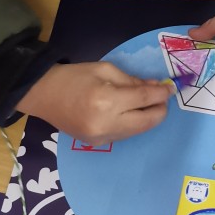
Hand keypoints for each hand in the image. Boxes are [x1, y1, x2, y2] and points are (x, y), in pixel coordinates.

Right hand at [17, 61, 173, 144]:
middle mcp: (106, 123)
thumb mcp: (105, 69)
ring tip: (149, 104)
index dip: (161, 94)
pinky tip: (133, 113)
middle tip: (163, 98)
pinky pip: (124, 135)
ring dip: (148, 118)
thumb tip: (156, 88)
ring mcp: (101, 138)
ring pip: (137, 131)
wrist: (44, 95)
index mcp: (107, 100)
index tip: (171, 88)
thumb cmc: (74, 76)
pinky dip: (133, 124)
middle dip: (160, 110)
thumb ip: (132, 81)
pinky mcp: (97, 144)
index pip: (144, 100)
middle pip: (146, 122)